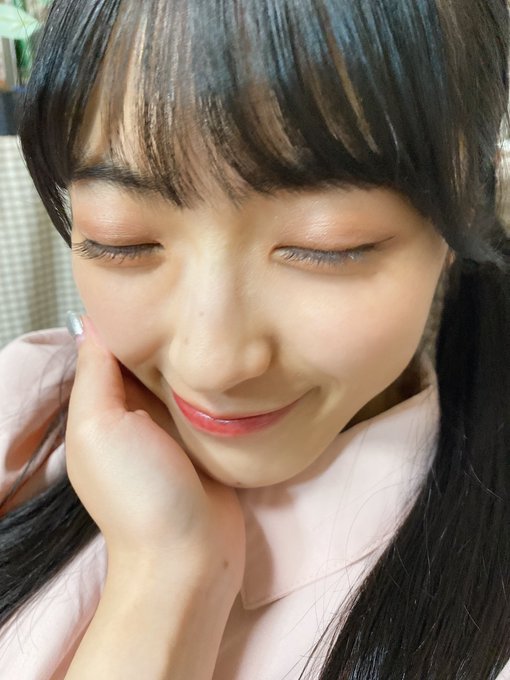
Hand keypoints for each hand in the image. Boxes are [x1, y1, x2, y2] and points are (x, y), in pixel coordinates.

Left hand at [65, 316, 245, 587]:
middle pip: (151, 358)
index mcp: (102, 407)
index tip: (156, 284)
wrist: (189, 556)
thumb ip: (96, 374)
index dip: (129, 316)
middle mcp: (136, 413)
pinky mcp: (206, 440)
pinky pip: (210, 400)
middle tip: (197, 296)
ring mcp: (174, 428)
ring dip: (197, 355)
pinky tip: (234, 361)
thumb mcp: (100, 427)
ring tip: (220, 320)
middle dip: (168, 331)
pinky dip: (218, 383)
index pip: (112, 347)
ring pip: (184, 376)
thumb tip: (94, 320)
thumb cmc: (139, 492)